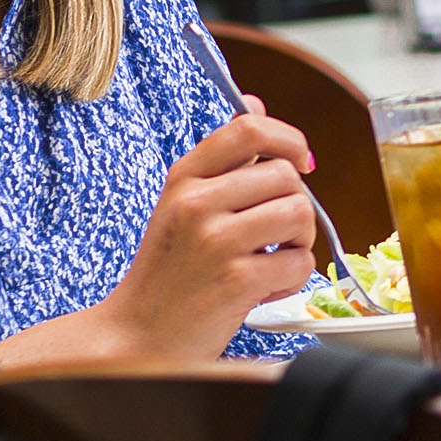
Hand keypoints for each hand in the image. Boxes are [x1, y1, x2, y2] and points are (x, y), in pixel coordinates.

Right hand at [102, 105, 317, 356]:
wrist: (138, 336)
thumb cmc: (169, 271)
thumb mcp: (183, 204)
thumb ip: (224, 160)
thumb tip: (256, 104)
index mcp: (185, 178)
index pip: (248, 129)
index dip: (289, 138)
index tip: (301, 161)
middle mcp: (197, 202)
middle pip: (287, 176)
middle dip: (295, 206)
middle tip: (274, 236)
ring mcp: (216, 241)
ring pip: (300, 214)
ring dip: (298, 242)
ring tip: (270, 260)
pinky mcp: (236, 280)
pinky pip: (299, 262)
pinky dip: (291, 279)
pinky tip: (261, 288)